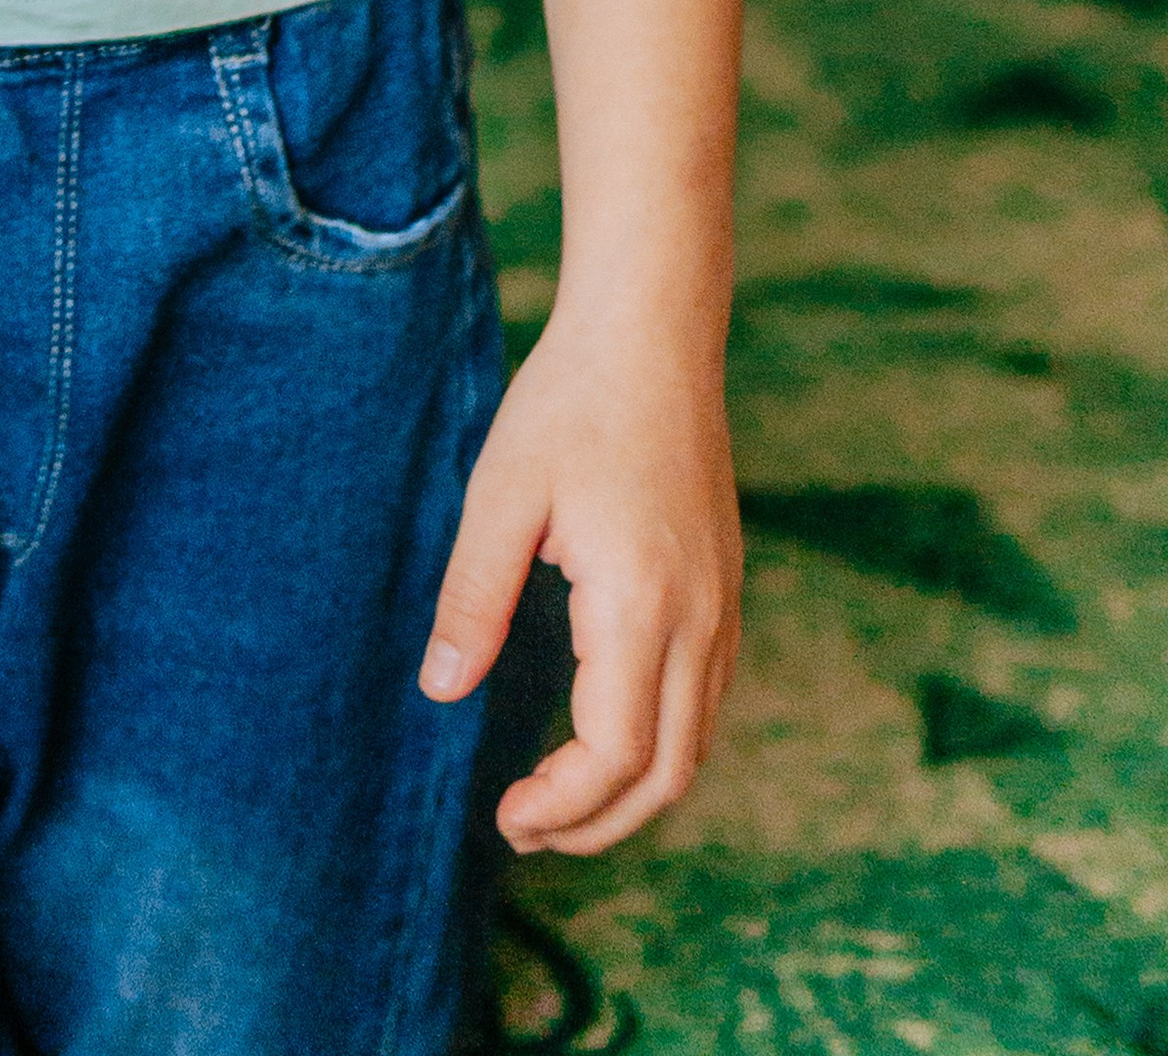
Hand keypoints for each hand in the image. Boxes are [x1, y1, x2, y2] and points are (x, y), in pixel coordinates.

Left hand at [419, 303, 739, 854]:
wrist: (652, 335)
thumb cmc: (568, 403)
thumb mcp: (501, 495)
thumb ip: (474, 597)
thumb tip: (441, 690)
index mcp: (640, 605)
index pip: (614, 753)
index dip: (562, 806)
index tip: (505, 815)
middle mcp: (698, 620)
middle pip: (667, 773)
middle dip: (597, 823)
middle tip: (523, 831)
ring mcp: (723, 607)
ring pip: (695, 744)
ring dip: (631, 792)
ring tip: (557, 804)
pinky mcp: (726, 590)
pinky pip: (706, 701)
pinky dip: (661, 745)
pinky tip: (605, 736)